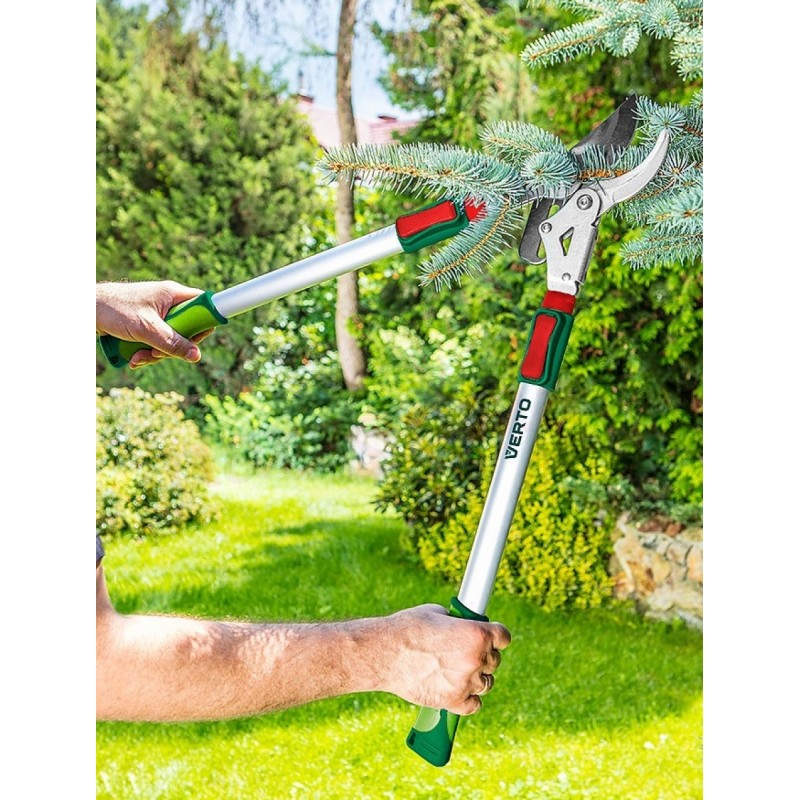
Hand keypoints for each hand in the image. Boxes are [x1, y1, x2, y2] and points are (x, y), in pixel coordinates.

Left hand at [96, 281, 213, 367]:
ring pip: (169, 340)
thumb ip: (172, 343)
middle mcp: (167, 303)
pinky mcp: (145, 325)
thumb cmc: (114, 309)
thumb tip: (196, 356)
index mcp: (172, 295)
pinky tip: (133, 358)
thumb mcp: (146, 329)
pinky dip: (146, 352)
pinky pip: (155, 342)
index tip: (192, 341)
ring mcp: (156, 315)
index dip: (202, 325)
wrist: (83, 309)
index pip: (202, 306)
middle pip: (186, 330)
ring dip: (155, 354)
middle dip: (172, 348)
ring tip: (137, 358)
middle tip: (157, 354)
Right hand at [378, 604, 510, 715]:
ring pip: (486, 683)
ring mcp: (465, 682)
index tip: (493, 637)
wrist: (385, 653)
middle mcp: (475, 659)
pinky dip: (469, 698)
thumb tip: (462, 626)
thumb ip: (457, 622)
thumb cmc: (408, 628)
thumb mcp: (438, 613)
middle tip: (468, 652)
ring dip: (477, 676)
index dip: (497, 635)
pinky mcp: (453, 701)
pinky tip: (461, 690)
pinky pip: (474, 704)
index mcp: (476, 633)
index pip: (503, 637)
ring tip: (460, 671)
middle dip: (484, 655)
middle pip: (495, 660)